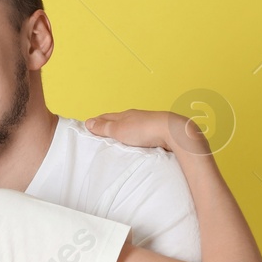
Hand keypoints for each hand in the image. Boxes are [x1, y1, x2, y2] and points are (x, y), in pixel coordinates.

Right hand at [84, 109, 208, 153]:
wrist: (172, 133)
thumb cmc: (145, 130)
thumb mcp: (119, 130)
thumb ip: (104, 127)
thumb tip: (88, 122)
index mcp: (125, 115)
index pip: (106, 117)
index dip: (97, 121)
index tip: (88, 125)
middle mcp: (136, 118)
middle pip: (119, 122)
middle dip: (109, 127)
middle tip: (100, 133)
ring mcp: (148, 126)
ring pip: (131, 128)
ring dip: (123, 134)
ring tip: (116, 141)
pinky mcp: (157, 135)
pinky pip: (142, 137)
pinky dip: (135, 140)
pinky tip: (135, 146)